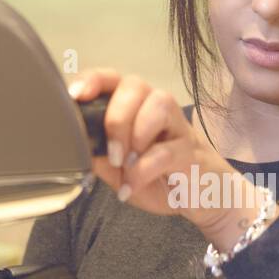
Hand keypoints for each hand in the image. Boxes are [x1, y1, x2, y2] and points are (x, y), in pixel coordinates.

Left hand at [68, 68, 274, 246]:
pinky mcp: (192, 151)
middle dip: (116, 117)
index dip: (94, 80)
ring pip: (159, 103)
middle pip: (135, 85)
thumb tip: (74, 147)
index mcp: (136, 108)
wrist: (204, 199)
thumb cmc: (161, 179)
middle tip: (111, 153)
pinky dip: (143, 170)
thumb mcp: (119, 172)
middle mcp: (158, 109)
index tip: (76, 96)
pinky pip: (166, 150)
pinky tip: (132, 186)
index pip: (114, 79)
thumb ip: (99, 158)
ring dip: (135, 133)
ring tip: (125, 163)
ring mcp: (178, 127)